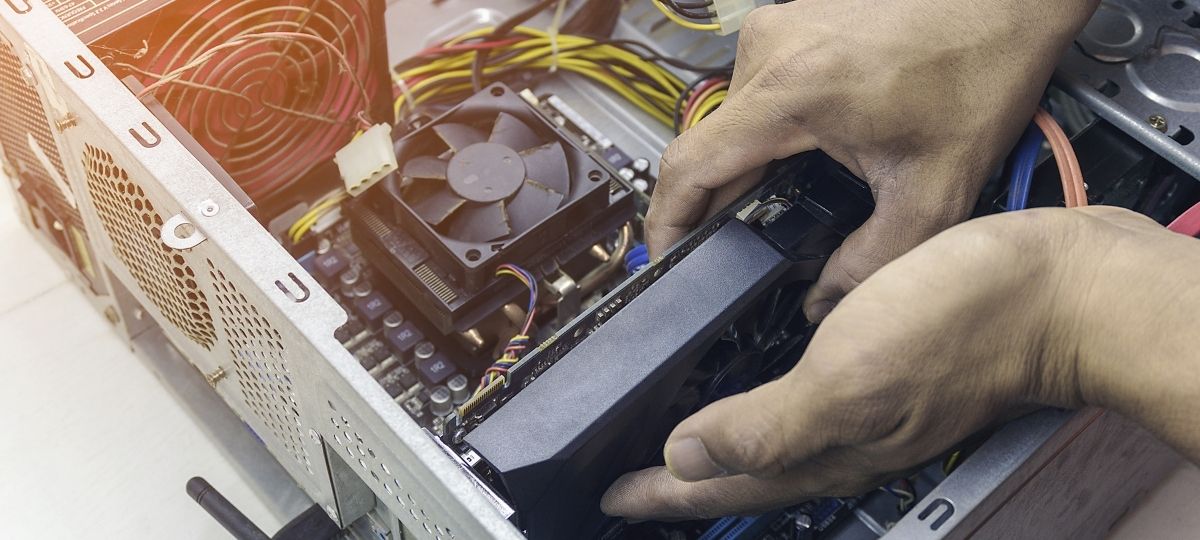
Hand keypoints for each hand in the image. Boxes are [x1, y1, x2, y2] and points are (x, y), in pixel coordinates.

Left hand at [603, 207, 1199, 519]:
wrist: (1054, 288)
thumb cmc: (964, 327)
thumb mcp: (848, 378)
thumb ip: (766, 424)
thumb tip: (686, 456)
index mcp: (827, 447)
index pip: (723, 484)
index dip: (662, 492)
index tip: (613, 494)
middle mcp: (843, 434)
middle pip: (744, 469)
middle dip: (685, 477)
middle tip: (638, 474)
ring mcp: (866, 402)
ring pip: (772, 435)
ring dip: (721, 438)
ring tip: (682, 434)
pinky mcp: (884, 364)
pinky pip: (804, 394)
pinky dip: (765, 394)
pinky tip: (763, 372)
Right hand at [645, 0, 1098, 321]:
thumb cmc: (979, 69)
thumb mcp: (933, 188)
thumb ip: (873, 259)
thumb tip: (823, 301)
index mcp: (790, 94)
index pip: (688, 167)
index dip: (664, 223)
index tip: (664, 258)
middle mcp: (766, 53)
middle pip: (707, 146)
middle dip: (719, 202)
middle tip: (744, 245)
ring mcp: (772, 30)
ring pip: (731, 119)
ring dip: (750, 162)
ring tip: (793, 193)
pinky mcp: (787, 22)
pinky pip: (755, 90)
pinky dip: (770, 128)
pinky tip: (813, 147)